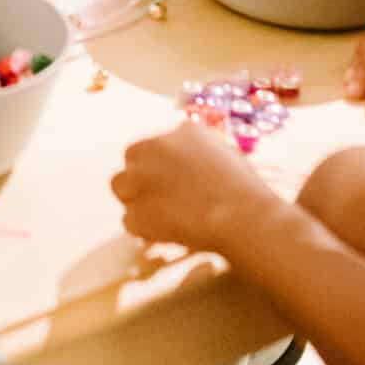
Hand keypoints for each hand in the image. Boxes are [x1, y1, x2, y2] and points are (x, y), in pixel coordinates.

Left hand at [111, 122, 270, 252]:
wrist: (242, 217)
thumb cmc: (243, 191)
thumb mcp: (224, 154)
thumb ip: (198, 151)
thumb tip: (187, 159)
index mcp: (179, 131)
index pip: (155, 145)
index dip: (159, 167)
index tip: (171, 183)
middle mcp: (153, 147)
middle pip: (131, 160)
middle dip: (142, 179)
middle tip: (163, 200)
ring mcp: (141, 178)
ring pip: (121, 187)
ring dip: (136, 200)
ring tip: (162, 216)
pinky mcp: (137, 209)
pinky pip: (130, 220)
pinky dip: (144, 229)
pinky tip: (166, 233)